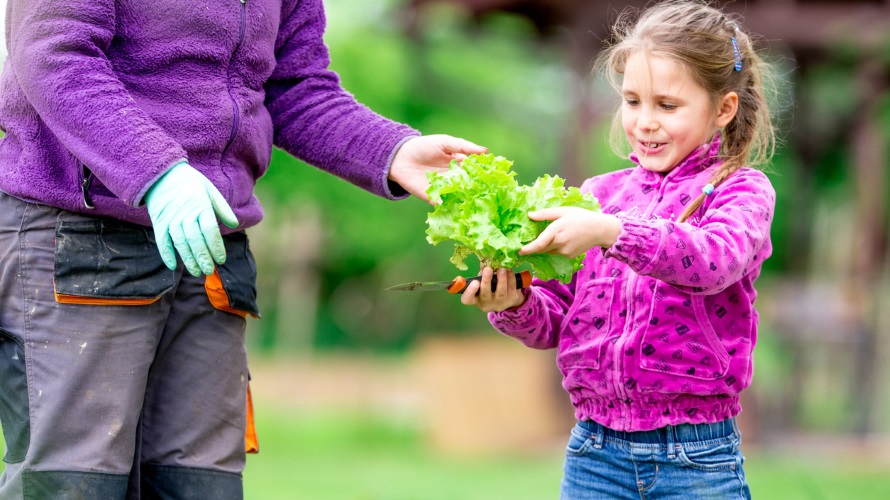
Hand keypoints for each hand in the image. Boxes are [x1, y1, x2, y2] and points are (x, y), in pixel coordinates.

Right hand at [144, 162, 238, 276]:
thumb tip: (235, 224)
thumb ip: (222, 208)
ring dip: (188, 259)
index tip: (221, 259)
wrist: (162, 174)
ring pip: (180, 243)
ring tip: (196, 272)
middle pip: (195, 239)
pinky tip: (173, 266)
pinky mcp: (159, 222)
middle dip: (203, 257)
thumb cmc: (191, 183)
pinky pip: (161, 240)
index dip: (216, 246)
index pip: (210, 230)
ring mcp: (170, 219)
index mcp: (201, 206)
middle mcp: (185, 214)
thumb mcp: (210, 190)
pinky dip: (166, 254)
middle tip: (210, 271)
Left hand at [388, 134, 486, 202]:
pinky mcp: (433, 198)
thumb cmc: (423, 147)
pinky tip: (461, 209)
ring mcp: (445, 189)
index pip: (476, 171)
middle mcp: (455, 179)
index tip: (500, 177)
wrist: (400, 156)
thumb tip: (485, 151)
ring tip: (481, 203)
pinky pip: (445, 204)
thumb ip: (464, 147)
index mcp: (459, 165)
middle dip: (481, 190)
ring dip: (469, 200)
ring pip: (460, 196)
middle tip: (494, 193)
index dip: (487, 174)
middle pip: (471, 186)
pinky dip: (452, 207)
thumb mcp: (445, 142)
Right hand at [461, 267, 525, 312]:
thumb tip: (484, 262)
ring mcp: (499, 304)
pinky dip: (511, 279)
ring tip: (501, 269)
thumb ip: (482, 273)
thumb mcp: (482, 280)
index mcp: (475, 299)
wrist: (506, 297)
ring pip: (501, 293)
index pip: (467, 299)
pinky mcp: (511, 300)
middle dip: (487, 281)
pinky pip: (511, 289)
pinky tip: (509, 270)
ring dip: (501, 280)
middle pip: (485, 295)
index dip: (470, 291)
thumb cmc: (489, 287)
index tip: (474, 282)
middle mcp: (486, 304)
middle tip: (488, 269)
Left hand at [519, 208, 620, 258]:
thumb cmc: (582, 217)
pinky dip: (553, 248)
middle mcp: (560, 244)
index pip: (538, 244)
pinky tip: (559, 240)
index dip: (527, 249)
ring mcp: (565, 252)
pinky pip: (556, 252)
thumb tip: (530, 215)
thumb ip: (545, 214)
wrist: (601, 230)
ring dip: (544, 246)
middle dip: (533, 247)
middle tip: (525, 242)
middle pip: (541, 248)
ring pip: (548, 251)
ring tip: (547, 237)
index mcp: (557, 230)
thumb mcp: (563, 211)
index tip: (518, 250)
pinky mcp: (569, 256)